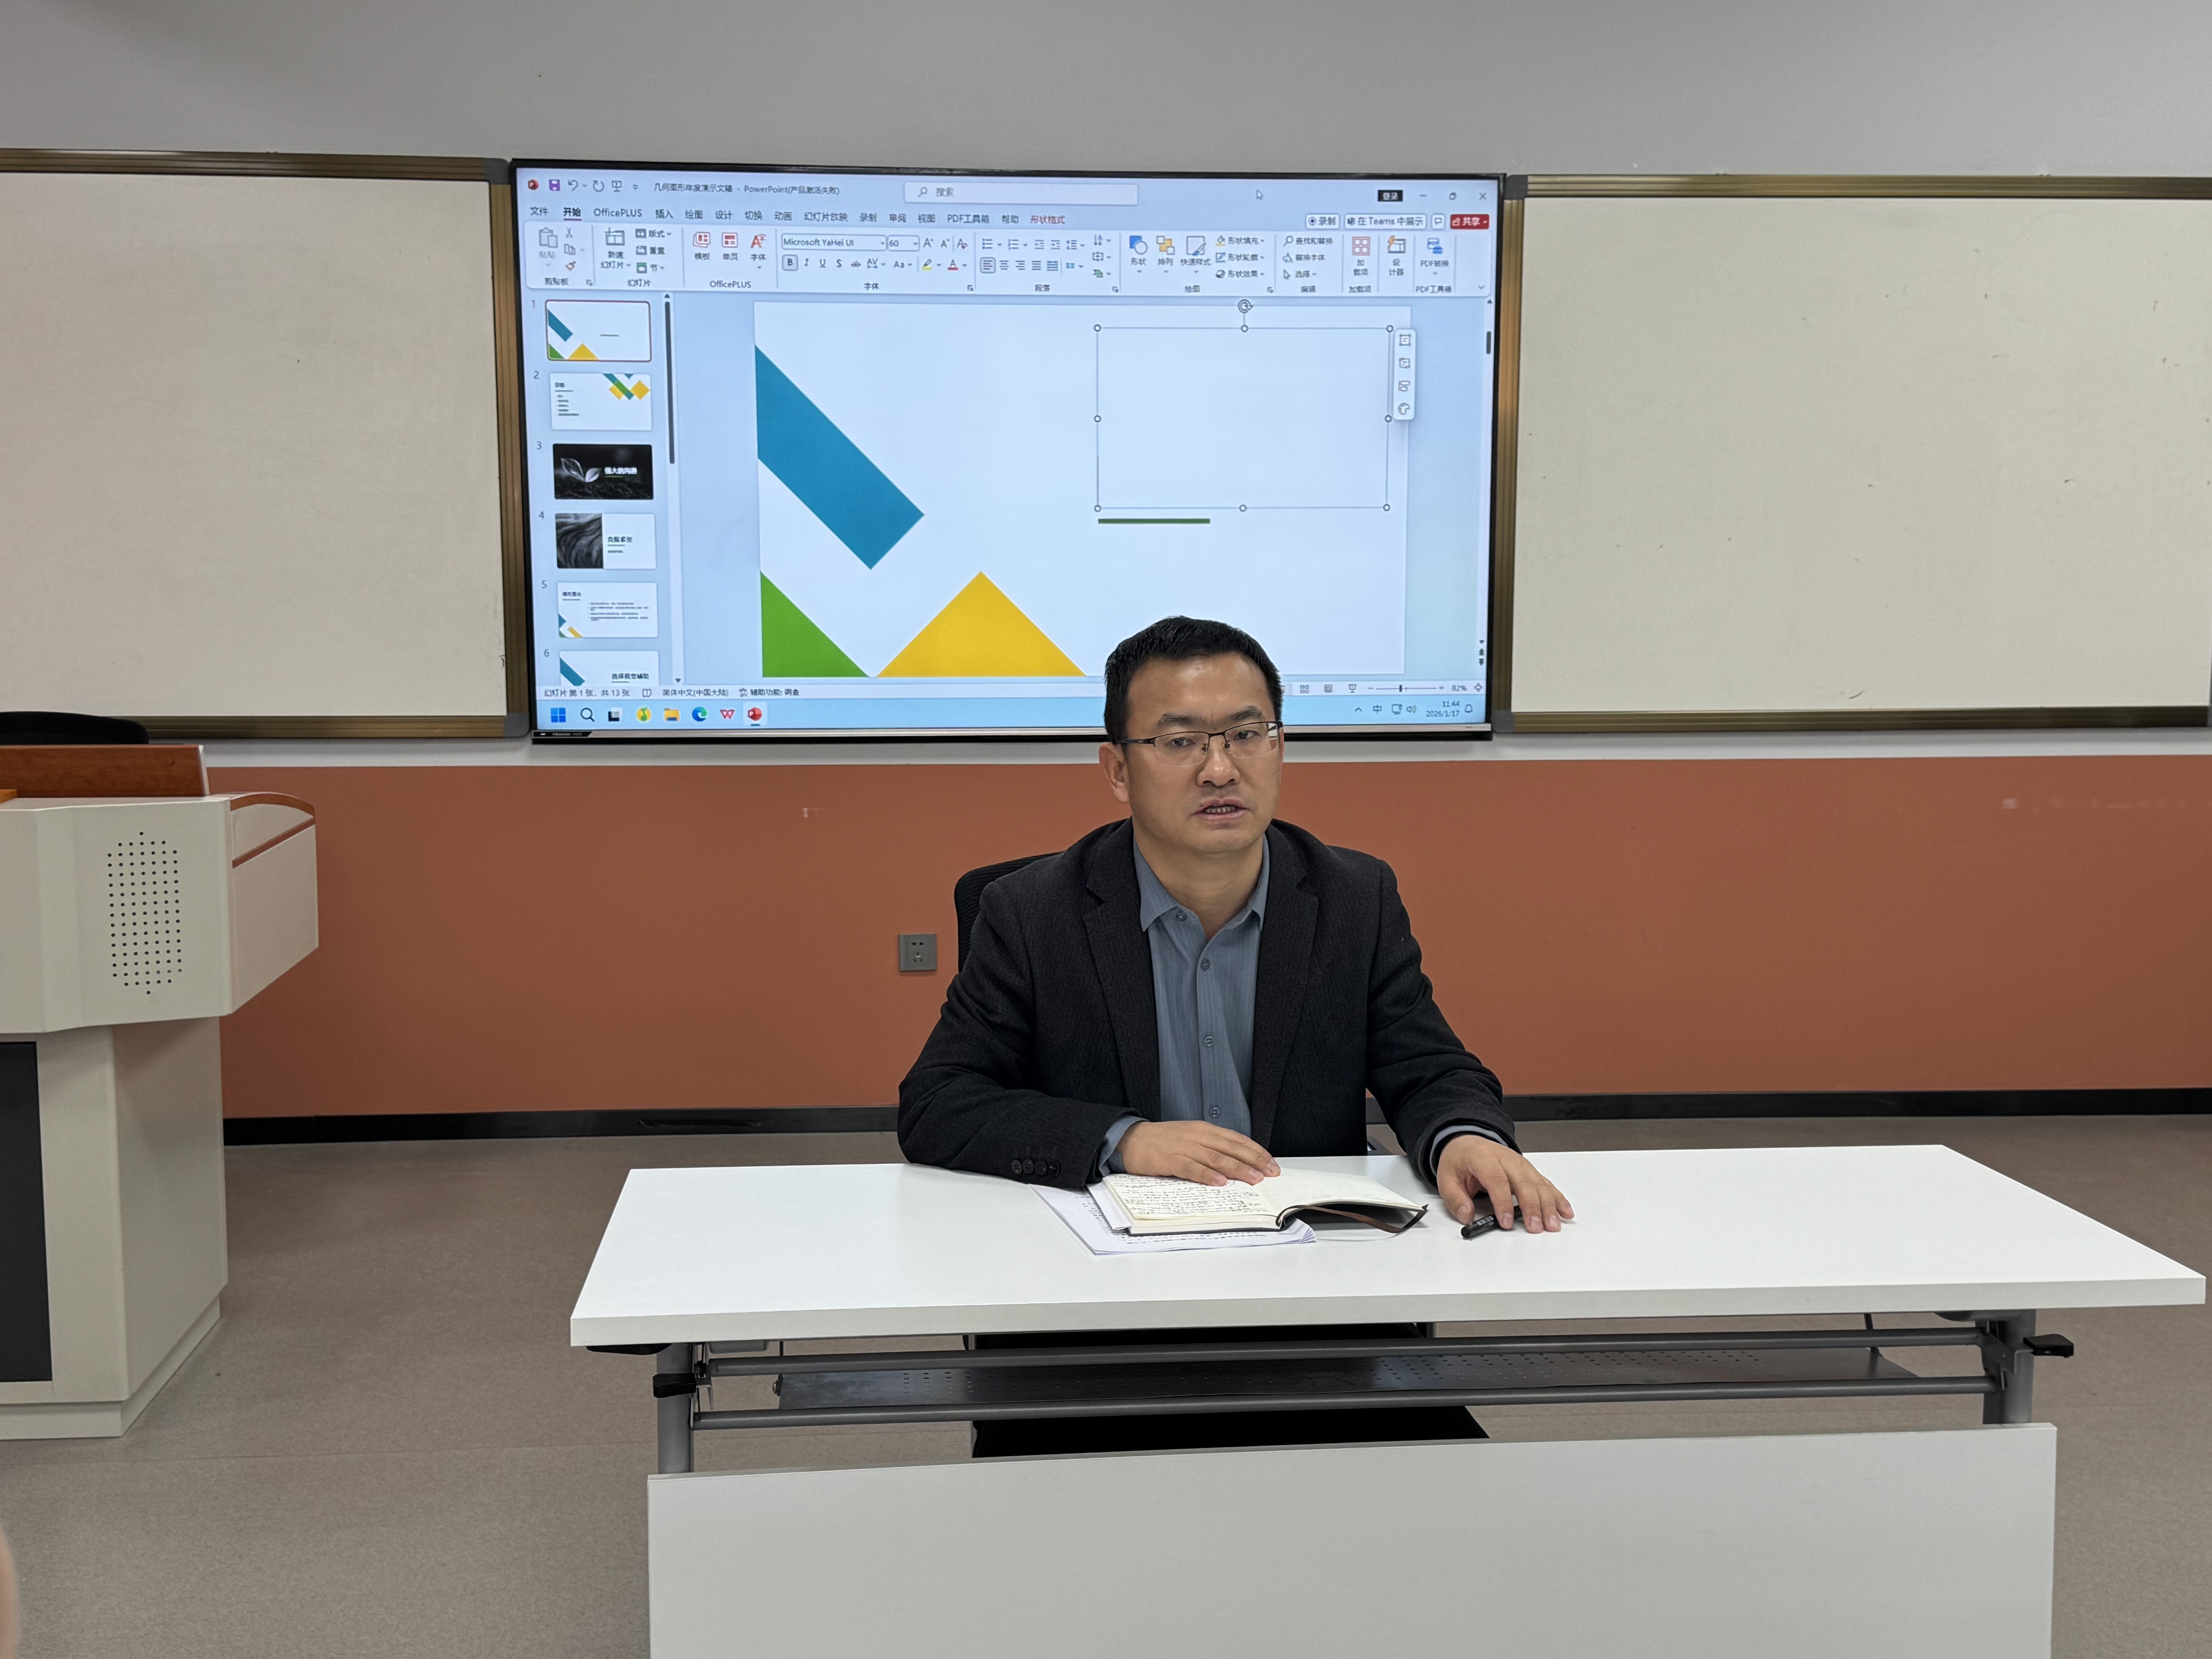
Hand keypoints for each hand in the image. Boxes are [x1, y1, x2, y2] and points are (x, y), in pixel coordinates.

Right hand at [1119, 1121, 1279, 1185]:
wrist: (1130, 1138)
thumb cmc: (1162, 1141)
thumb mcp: (1191, 1139)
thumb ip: (1211, 1149)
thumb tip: (1237, 1164)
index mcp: (1204, 1130)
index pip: (1237, 1140)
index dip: (1256, 1152)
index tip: (1272, 1164)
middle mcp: (1197, 1136)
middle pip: (1231, 1148)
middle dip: (1253, 1161)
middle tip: (1270, 1174)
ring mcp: (1183, 1146)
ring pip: (1215, 1158)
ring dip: (1236, 1169)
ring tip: (1253, 1179)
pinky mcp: (1168, 1159)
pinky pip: (1190, 1167)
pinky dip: (1206, 1175)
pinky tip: (1219, 1182)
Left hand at [1437, 1136, 1572, 1232]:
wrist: (1467, 1141)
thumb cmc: (1460, 1160)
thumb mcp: (1447, 1177)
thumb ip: (1455, 1199)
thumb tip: (1466, 1217)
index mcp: (1483, 1159)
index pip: (1497, 1181)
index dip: (1503, 1202)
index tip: (1505, 1222)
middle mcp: (1506, 1159)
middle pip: (1523, 1183)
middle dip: (1531, 1207)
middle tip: (1535, 1227)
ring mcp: (1520, 1164)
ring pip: (1538, 1184)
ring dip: (1548, 1205)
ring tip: (1552, 1224)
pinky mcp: (1529, 1170)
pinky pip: (1546, 1184)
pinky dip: (1557, 1198)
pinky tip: (1565, 1211)